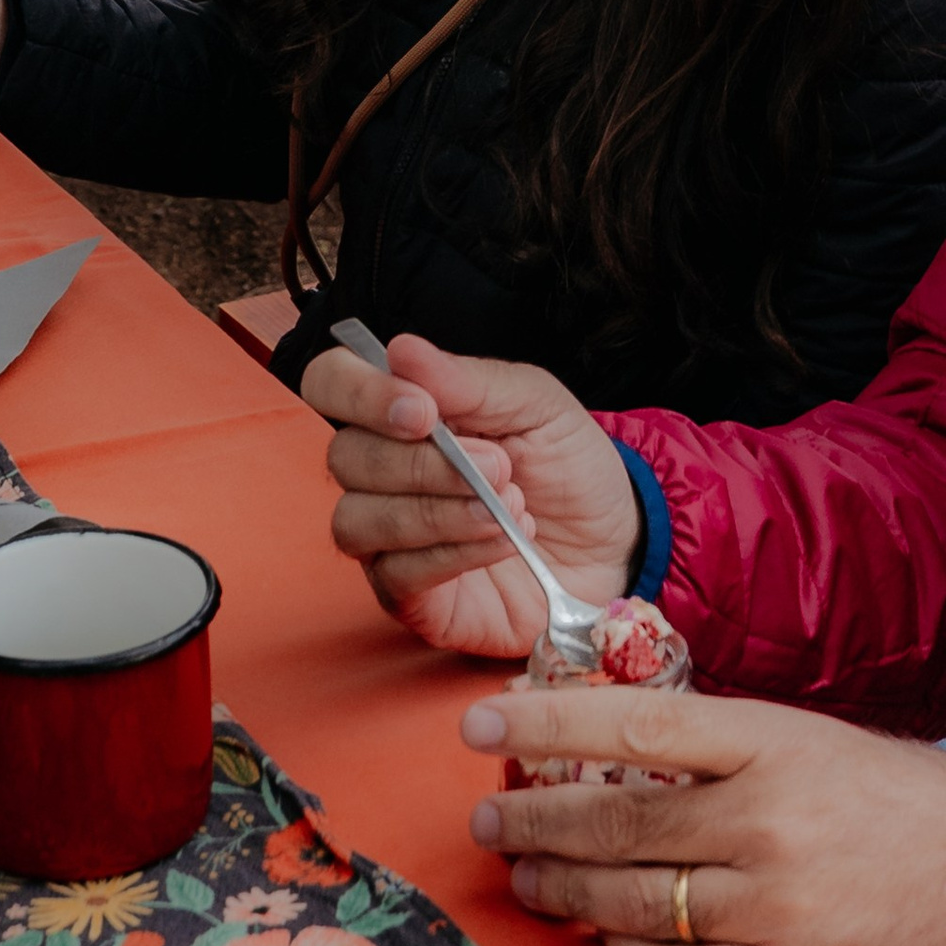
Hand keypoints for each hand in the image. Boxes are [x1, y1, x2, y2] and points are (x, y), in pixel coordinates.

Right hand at [309, 335, 641, 655]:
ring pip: (358, 521)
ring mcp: (387, 538)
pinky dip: (451, 554)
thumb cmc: (567, 467)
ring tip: (508, 507)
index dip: (360, 393)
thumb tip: (400, 349)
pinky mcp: (408, 596)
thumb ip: (470, 380)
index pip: (332, 384)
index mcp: (402, 411)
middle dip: (424, 463)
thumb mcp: (537, 405)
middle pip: (345, 458)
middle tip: (499, 466)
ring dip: (437, 512)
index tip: (422, 411)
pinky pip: (395, 575)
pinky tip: (500, 542)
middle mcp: (381, 473)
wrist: (613, 541)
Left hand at [467, 684, 945, 945]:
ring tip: (525, 873)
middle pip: (615, 823)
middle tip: (486, 817)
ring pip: (629, 904)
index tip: (481, 724)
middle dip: (532, 820)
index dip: (547, 724)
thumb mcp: (811, 740)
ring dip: (560, 889)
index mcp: (776, 744)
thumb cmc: (895, 800)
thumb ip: (719, 747)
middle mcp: (769, 824)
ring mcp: (774, 910)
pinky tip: (598, 935)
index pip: (636, 724)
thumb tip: (602, 750)